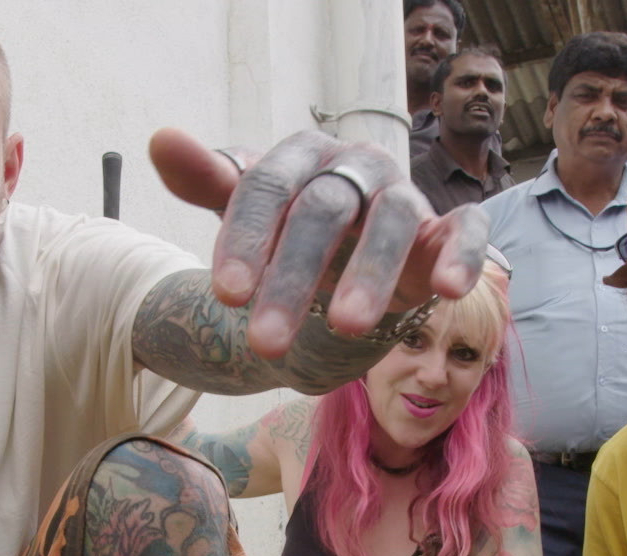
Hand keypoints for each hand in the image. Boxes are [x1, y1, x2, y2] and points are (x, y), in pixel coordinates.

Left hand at [149, 128, 488, 356]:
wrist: (346, 260)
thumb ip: (208, 182)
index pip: (269, 187)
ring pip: (391, 222)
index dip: (247, 240)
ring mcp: (404, 195)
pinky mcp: (446, 228)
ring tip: (347, 329)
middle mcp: (357, 165)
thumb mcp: (247, 213)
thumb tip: (160, 140)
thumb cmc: (291, 234)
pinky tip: (449, 290)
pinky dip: (462, 255)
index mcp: (303, 155)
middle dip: (293, 278)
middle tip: (264, 342)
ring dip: (369, 275)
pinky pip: (466, 230)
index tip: (225, 297)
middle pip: (324, 211)